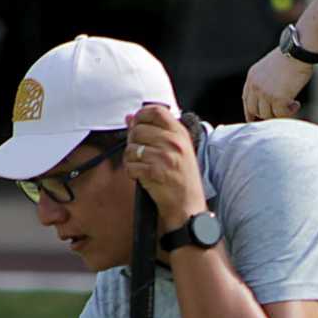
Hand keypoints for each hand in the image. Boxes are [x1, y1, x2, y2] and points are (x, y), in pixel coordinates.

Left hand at [124, 104, 207, 230]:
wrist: (188, 206)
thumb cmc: (182, 179)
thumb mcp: (177, 150)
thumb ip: (155, 131)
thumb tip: (130, 118)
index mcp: (180, 134)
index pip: (156, 111)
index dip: (141, 115)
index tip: (137, 123)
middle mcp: (174, 143)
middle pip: (139, 129)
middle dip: (132, 141)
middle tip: (139, 153)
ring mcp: (165, 157)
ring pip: (131, 148)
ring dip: (131, 159)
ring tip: (141, 166)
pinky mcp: (155, 173)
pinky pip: (130, 166)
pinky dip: (132, 172)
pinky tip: (141, 176)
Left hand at [242, 49, 309, 121]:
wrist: (298, 51)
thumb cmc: (291, 56)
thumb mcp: (269, 67)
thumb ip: (265, 81)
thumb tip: (272, 97)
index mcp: (252, 77)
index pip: (246, 99)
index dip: (250, 111)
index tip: (254, 118)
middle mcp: (255, 85)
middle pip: (254, 110)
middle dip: (266, 114)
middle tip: (280, 112)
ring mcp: (264, 93)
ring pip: (267, 114)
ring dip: (280, 113)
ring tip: (292, 105)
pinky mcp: (277, 98)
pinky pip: (280, 114)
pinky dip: (289, 112)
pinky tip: (296, 104)